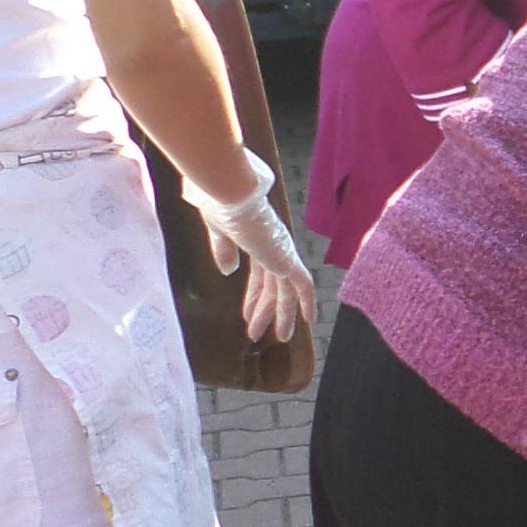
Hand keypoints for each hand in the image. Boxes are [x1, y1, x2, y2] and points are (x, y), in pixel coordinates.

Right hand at [190, 145, 319, 345]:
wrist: (228, 189)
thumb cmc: (217, 200)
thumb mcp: (216, 230)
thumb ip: (224, 248)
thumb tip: (228, 271)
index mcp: (256, 236)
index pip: (259, 272)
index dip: (254, 295)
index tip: (247, 314)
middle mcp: (272, 243)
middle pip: (271, 284)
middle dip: (265, 309)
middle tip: (257, 332)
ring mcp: (279, 250)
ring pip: (284, 289)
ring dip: (280, 314)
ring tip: (278, 337)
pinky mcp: (284, 256)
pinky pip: (301, 284)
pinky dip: (307, 302)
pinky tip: (309, 321)